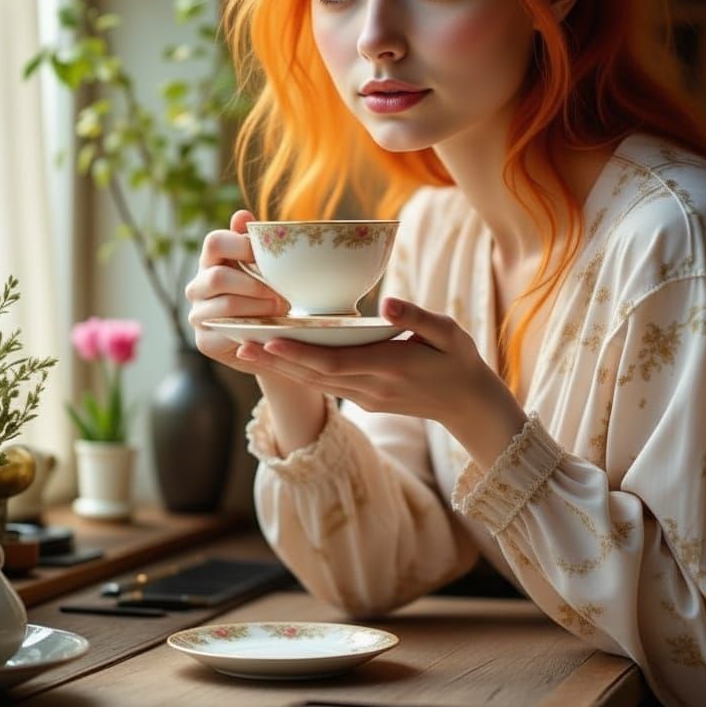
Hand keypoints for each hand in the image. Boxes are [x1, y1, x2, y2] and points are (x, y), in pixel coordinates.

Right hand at [185, 210, 290, 375]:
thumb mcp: (263, 267)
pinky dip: (252, 327)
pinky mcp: (205, 340)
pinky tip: (268, 327)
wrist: (264, 337)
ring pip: (225, 305)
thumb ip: (253, 242)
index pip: (214, 242)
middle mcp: (198, 286)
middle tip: (281, 294)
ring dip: (258, 307)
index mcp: (212, 261)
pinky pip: (226, 331)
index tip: (267, 258)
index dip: (241, 245)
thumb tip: (242, 214)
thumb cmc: (265, 293)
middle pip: (217, 277)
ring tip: (281, 310)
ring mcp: (198, 314)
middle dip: (254, 285)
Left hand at [236, 296, 528, 469]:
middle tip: (237, 343)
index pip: (334, 361)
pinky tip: (277, 359)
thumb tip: (386, 302)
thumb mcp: (447, 333)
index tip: (268, 338)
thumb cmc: (459, 360)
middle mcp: (370, 387)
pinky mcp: (364, 400)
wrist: (468, 404)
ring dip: (278, 367)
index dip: (299, 352)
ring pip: (313, 382)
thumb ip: (416, 318)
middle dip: (273, 360)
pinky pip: (324, 385)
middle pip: (312, 375)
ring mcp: (365, 397)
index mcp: (388, 367)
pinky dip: (297, 372)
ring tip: (244, 350)